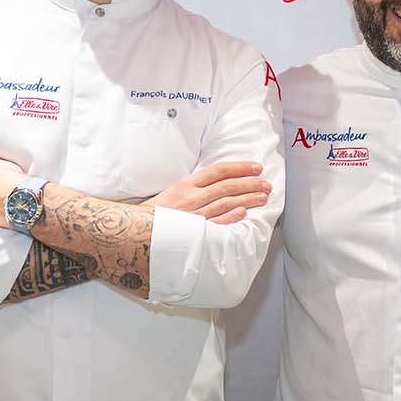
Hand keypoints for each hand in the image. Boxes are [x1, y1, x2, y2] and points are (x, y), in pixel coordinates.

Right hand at [149, 161, 270, 224]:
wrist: (134, 230)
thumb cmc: (154, 213)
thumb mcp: (173, 192)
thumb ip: (195, 187)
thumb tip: (220, 183)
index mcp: (186, 184)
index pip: (218, 171)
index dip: (240, 167)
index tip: (256, 167)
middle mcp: (191, 197)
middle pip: (227, 186)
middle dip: (250, 184)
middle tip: (266, 184)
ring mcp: (193, 215)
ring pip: (226, 203)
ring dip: (248, 199)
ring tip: (263, 197)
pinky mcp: (192, 233)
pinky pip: (215, 224)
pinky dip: (230, 218)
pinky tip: (244, 213)